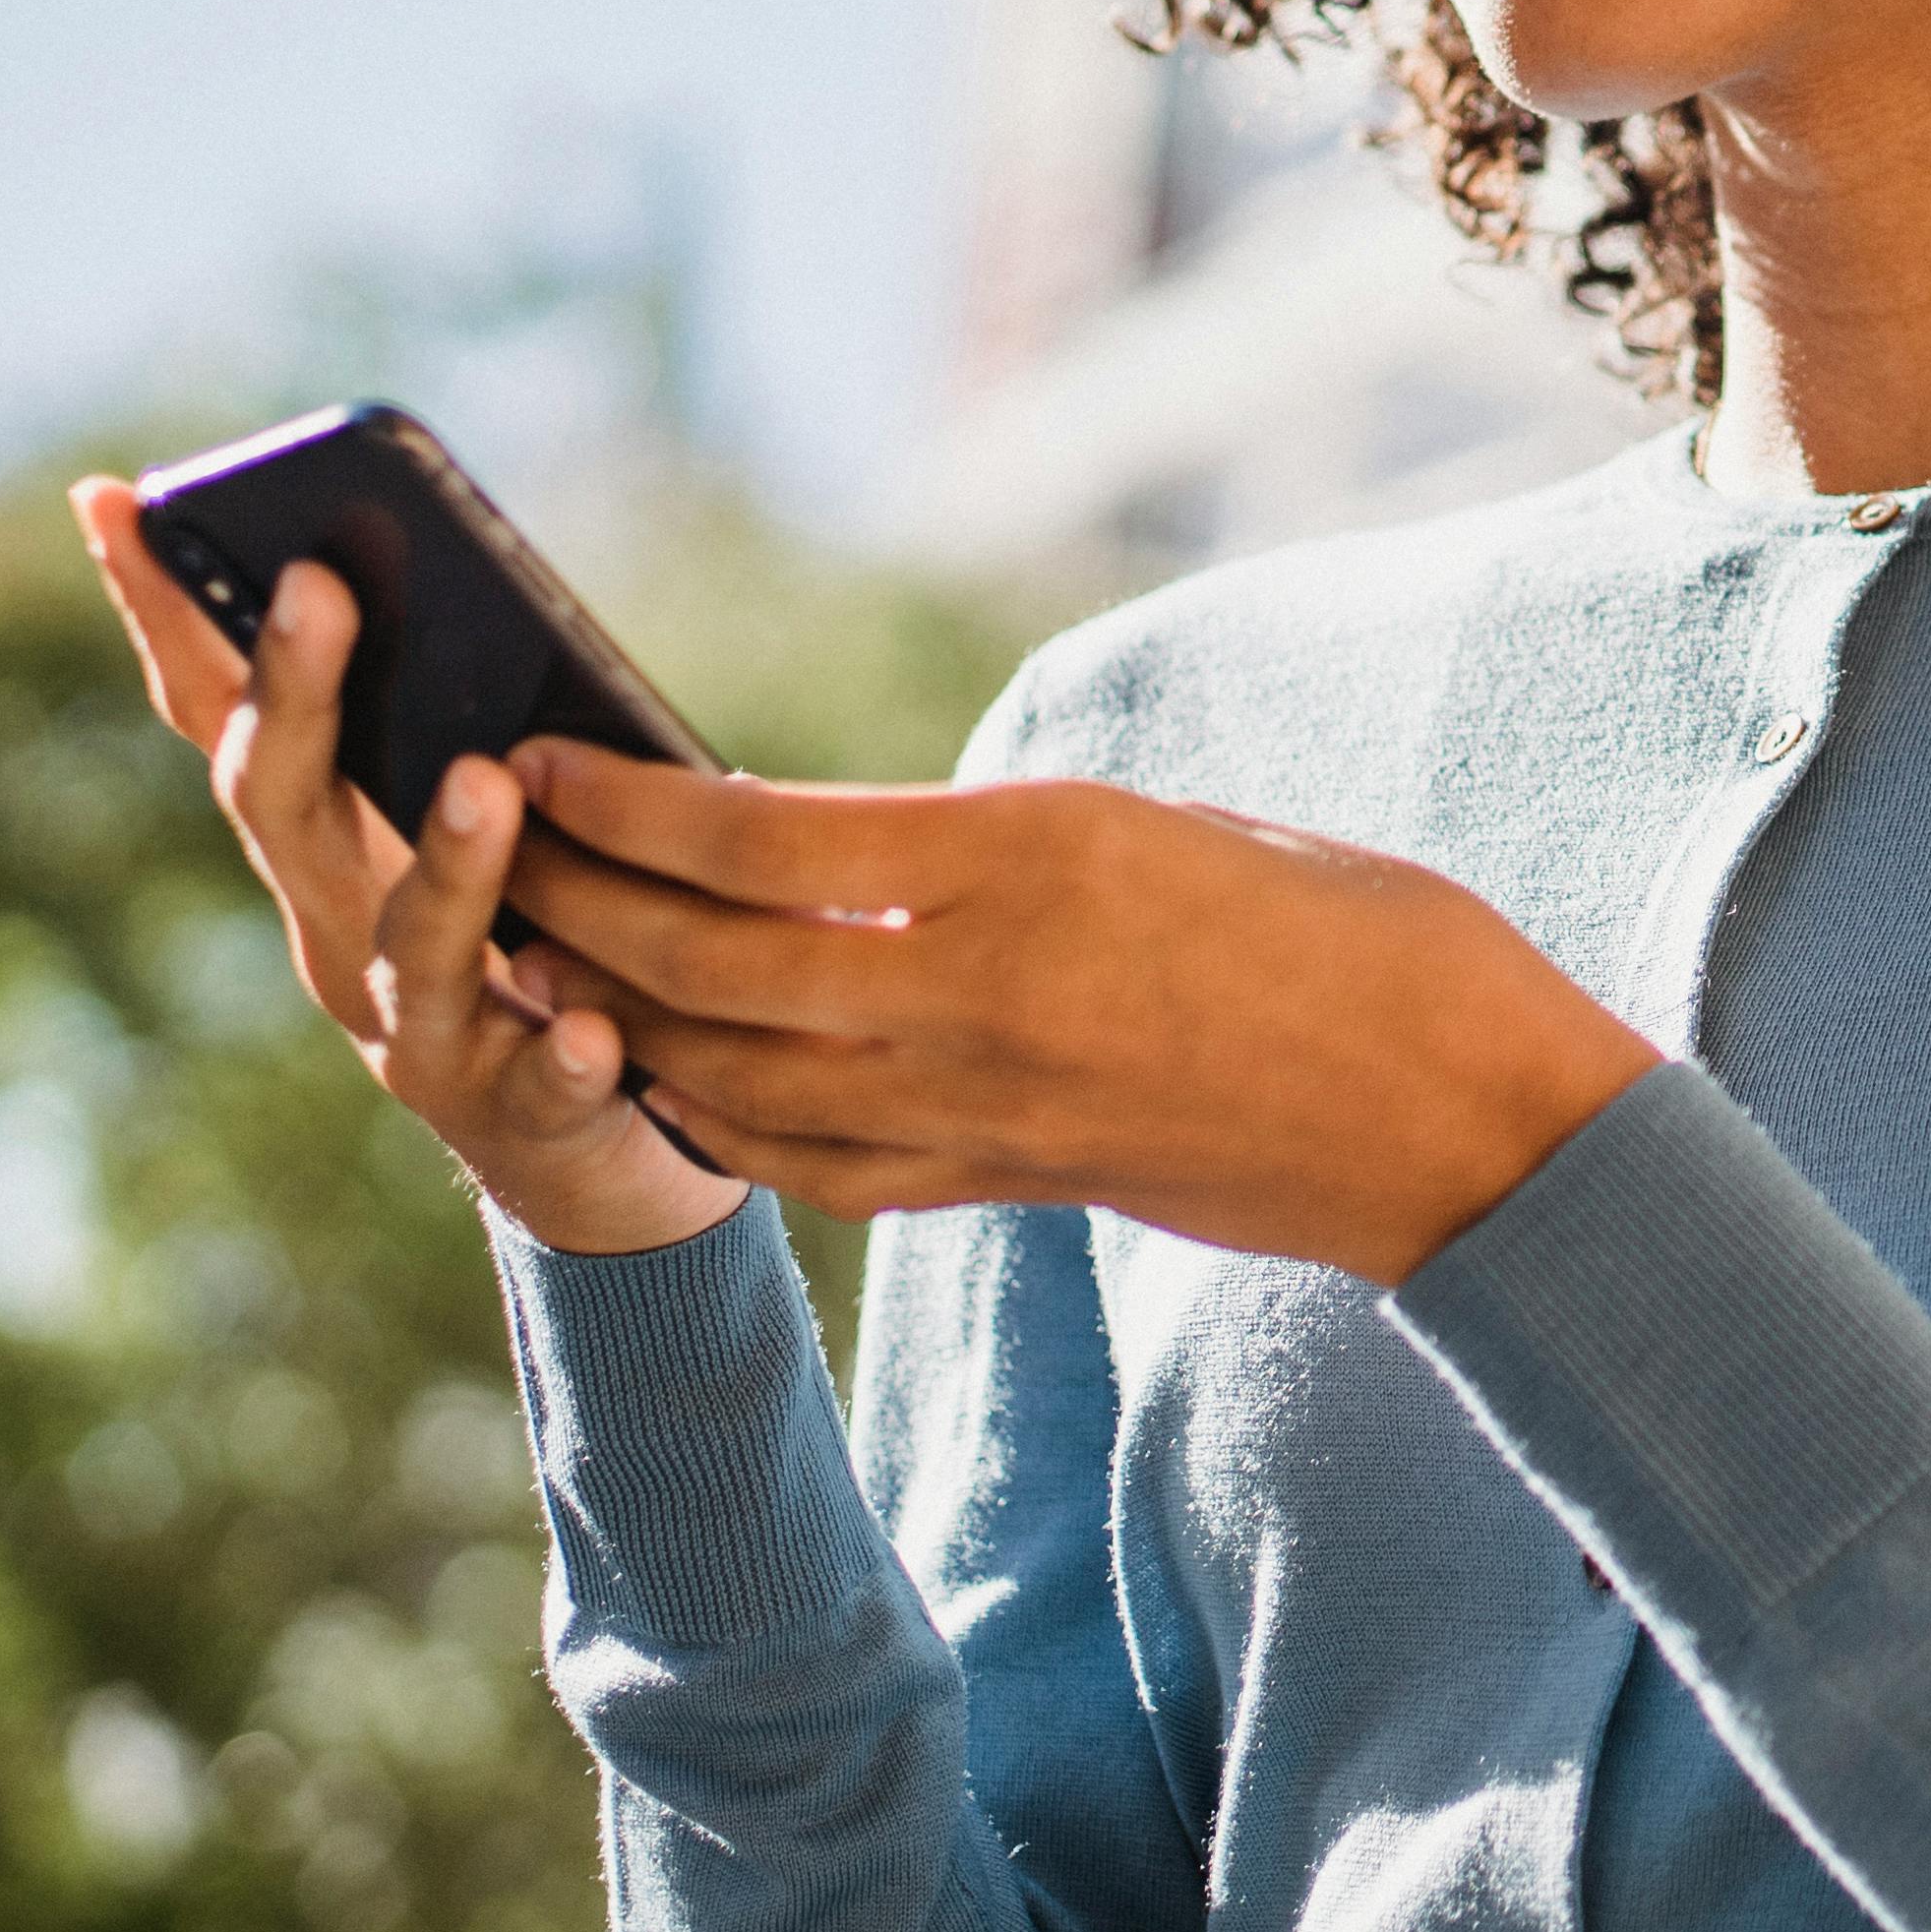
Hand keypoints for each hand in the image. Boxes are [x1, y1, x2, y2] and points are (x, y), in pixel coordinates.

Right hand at [67, 477, 748, 1258]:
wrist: (578, 1144)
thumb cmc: (526, 936)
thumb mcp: (472, 814)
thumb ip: (447, 713)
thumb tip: (416, 563)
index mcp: (319, 846)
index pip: (218, 716)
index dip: (160, 616)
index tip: (117, 498)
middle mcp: (335, 932)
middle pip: (286, 811)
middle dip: (293, 696)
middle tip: (318, 585)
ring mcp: (420, 1029)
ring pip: (414, 945)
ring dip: (444, 862)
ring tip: (480, 783)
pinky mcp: (521, 1110)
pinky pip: (539, 1080)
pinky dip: (562, 1052)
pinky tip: (593, 1029)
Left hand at [492, 749, 1656, 1288]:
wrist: (1456, 1117)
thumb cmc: (1351, 929)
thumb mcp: (1163, 824)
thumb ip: (990, 845)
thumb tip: (833, 849)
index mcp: (1029, 864)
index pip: (754, 836)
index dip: (618, 800)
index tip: (532, 747)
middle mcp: (974, 994)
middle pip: (698, 959)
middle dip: (565, 896)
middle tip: (474, 835)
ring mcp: (976, 1109)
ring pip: (718, 1069)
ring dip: (604, 1008)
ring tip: (528, 944)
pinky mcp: (995, 1184)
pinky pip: (795, 1160)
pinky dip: (700, 1111)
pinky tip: (654, 1069)